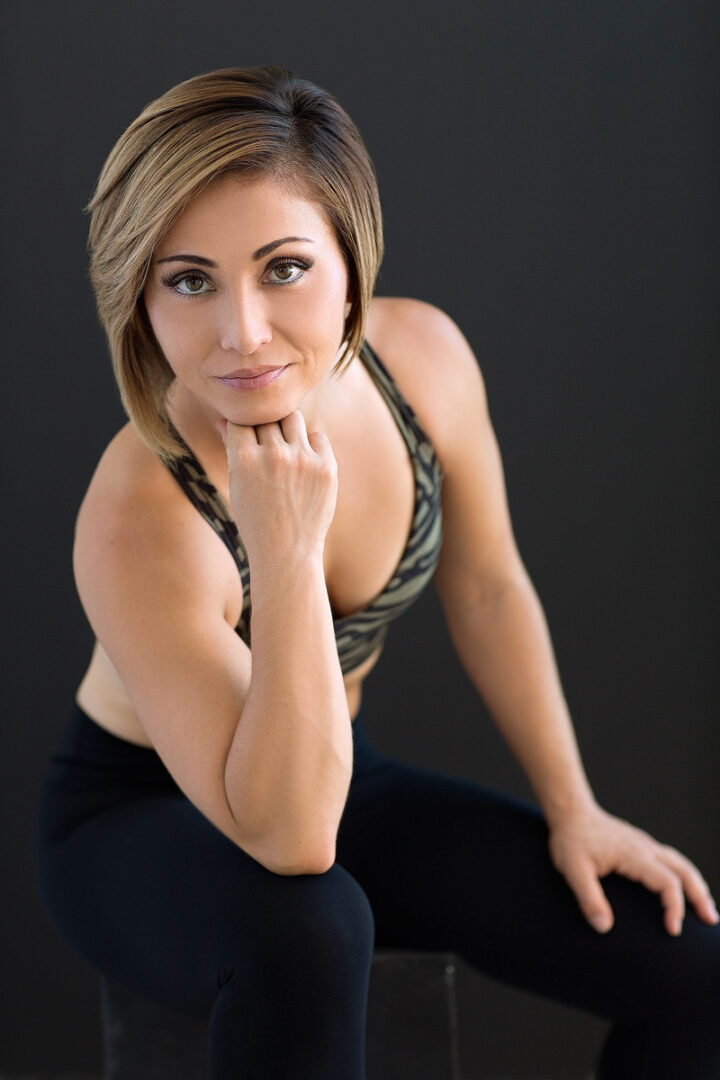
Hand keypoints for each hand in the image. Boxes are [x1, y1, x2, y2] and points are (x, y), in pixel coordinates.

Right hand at [219, 411, 337, 565]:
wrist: (286, 553)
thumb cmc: (256, 520)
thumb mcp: (237, 486)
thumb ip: (233, 450)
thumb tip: (224, 420)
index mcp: (244, 459)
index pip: (242, 419)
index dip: (244, 426)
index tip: (248, 440)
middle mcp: (273, 455)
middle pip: (267, 417)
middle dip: (265, 428)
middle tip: (267, 449)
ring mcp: (302, 460)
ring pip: (292, 419)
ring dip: (287, 429)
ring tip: (285, 450)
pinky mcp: (326, 467)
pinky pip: (318, 436)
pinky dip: (311, 445)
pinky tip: (305, 464)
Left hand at [547, 803, 718, 935]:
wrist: (570, 812)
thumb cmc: (571, 840)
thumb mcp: (573, 870)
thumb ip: (588, 898)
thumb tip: (604, 926)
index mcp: (634, 854)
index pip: (667, 882)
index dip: (675, 907)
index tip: (673, 930)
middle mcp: (645, 848)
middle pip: (684, 870)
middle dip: (700, 896)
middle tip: (711, 920)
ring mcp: (645, 845)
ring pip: (681, 864)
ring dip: (696, 886)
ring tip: (706, 909)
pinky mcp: (640, 845)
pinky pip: (671, 860)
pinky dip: (684, 876)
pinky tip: (683, 889)